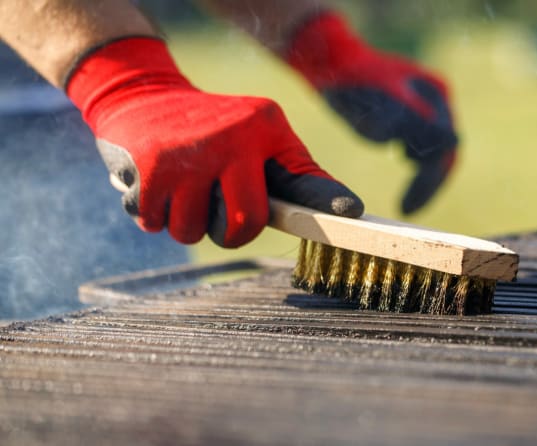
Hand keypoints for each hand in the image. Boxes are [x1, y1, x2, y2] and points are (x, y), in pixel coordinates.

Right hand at [67, 37, 362, 247]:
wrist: (143, 95)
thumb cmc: (216, 130)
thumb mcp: (261, 137)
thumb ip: (296, 174)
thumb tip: (347, 213)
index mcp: (264, 128)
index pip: (300, 175)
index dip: (325, 201)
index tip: (353, 213)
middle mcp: (230, 138)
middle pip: (244, 224)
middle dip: (229, 233)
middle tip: (218, 210)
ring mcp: (188, 151)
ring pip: (191, 231)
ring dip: (184, 223)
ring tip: (183, 188)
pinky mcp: (148, 165)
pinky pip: (153, 223)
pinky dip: (152, 213)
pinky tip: (156, 183)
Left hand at [286, 12, 457, 214]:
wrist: (329, 63)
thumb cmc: (350, 81)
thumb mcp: (381, 106)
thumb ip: (415, 120)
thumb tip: (453, 141)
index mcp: (437, 94)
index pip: (445, 146)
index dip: (430, 180)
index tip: (408, 207)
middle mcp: (437, 101)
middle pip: (444, 153)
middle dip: (427, 184)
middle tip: (406, 211)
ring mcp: (426, 108)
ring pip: (434, 153)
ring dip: (423, 178)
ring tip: (405, 202)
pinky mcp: (411, 116)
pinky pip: (422, 148)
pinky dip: (415, 165)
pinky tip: (402, 172)